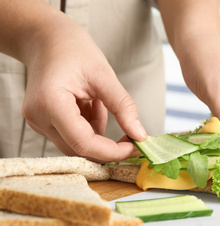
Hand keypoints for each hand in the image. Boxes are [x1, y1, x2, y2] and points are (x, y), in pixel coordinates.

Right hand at [20, 10, 145, 161]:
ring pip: (77, 145)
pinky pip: (72, 136)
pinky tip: (90, 104)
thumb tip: (140, 135)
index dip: (112, 151)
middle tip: (131, 135)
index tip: (135, 146)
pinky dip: (89, 127)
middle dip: (108, 147)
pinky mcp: (43, 122)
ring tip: (99, 102)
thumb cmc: (73, 49)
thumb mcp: (104, 75)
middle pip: (79, 149)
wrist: (46, 39)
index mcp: (50, 103)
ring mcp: (38, 121)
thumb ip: (123, 107)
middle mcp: (38, 117)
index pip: (83, 143)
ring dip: (98, 133)